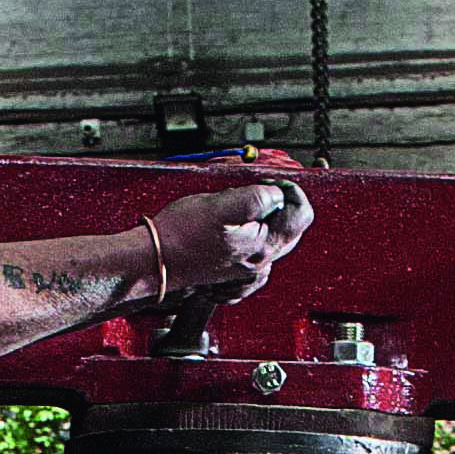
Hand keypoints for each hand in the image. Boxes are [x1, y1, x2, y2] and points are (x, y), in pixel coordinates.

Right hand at [144, 178, 309, 303]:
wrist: (153, 261)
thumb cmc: (181, 235)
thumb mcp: (221, 205)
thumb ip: (257, 198)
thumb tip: (277, 195)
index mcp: (263, 246)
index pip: (301, 214)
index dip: (289, 190)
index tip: (268, 180)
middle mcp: (259, 263)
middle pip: (290, 227)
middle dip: (277, 203)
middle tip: (251, 190)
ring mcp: (246, 271)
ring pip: (272, 237)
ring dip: (263, 217)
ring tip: (237, 207)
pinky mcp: (232, 272)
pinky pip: (256, 252)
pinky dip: (252, 235)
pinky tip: (236, 228)